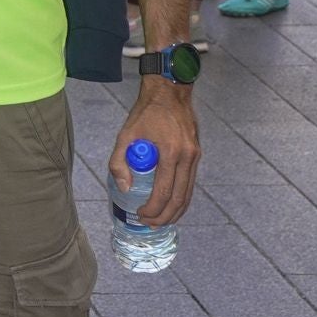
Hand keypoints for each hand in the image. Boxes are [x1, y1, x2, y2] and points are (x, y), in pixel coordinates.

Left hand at [110, 80, 200, 225]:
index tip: (140, 215)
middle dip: (165, 216)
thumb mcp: (125, 134)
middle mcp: (187, 157)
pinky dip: (182, 197)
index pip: (164, 191)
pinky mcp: (197, 154)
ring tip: (161, 221)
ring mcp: (195, 156)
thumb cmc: (146, 113)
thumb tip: (124, 188)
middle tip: (150, 224)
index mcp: (171, 152)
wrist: (170, 91)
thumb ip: (119, 161)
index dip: (152, 208)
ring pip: (188, 193)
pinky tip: (172, 204)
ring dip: (176, 211)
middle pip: (180, 198)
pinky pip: (190, 183)